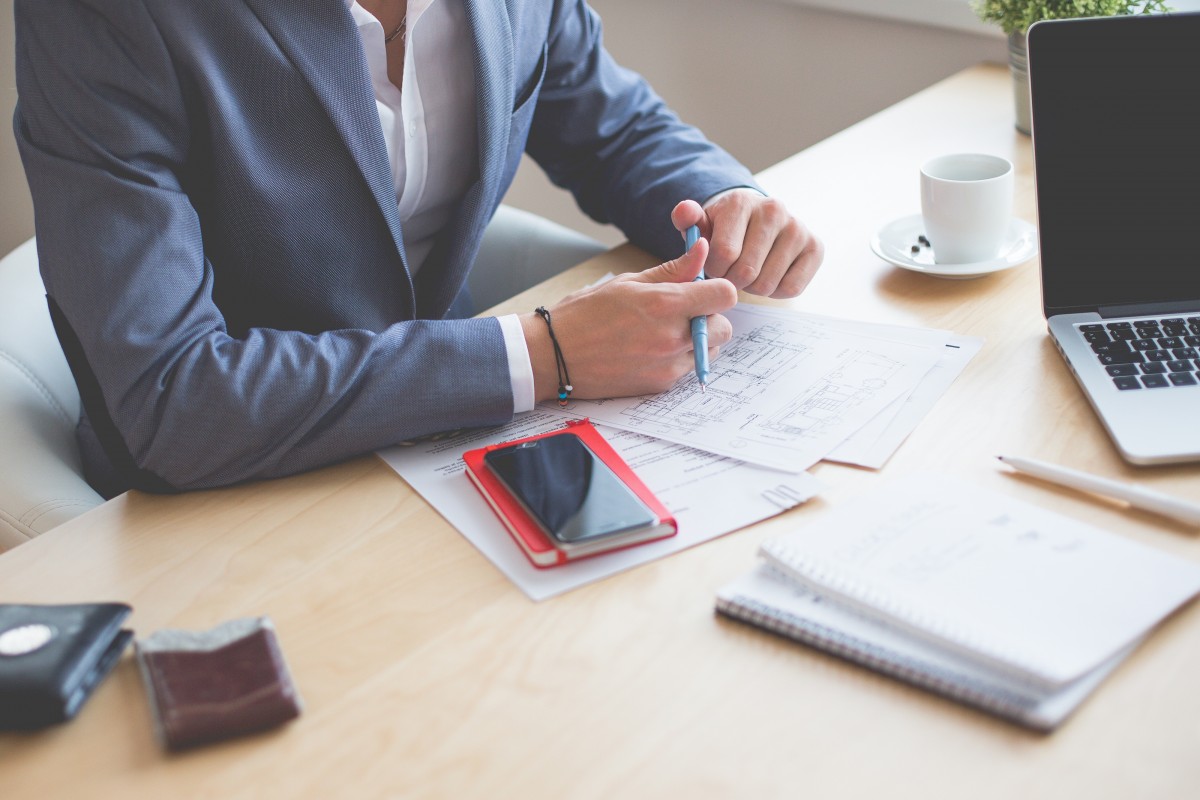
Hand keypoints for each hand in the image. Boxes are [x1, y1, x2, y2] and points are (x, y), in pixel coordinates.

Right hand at [520, 238, 736, 401]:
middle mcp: (672, 337)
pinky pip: (687, 369)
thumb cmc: (584, 314)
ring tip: (664, 331)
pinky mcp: (660, 385)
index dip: (718, 289)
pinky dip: (678, 358)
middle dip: (710, 317)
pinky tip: (650, 349)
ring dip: (698, 340)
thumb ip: (672, 270)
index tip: (704, 289)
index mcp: (665, 304)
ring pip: (710, 352)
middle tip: (684, 312)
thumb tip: (701, 250)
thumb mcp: (628, 283)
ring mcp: (667, 365)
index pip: (724, 295)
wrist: (553, 356)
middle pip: (725, 328)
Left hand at [671, 189, 823, 297]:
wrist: (756, 219)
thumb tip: (685, 211)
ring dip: (753, 287)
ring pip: (767, 284)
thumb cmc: (724, 228)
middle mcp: (774, 210)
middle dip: (733, 281)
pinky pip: (791, 288)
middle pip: (746, 272)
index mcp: (741, 202)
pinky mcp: (815, 247)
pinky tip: (770, 275)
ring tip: (750, 272)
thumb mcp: (701, 223)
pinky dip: (776, 291)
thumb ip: (686, 217)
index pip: (724, 254)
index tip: (715, 264)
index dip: (714, 269)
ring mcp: (798, 228)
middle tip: (732, 272)